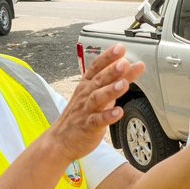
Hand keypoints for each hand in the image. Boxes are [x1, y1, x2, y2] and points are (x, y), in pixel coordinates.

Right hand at [47, 44, 145, 162]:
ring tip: (123, 84)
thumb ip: (113, 81)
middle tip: (124, 62)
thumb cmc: (79, 115)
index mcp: (87, 85)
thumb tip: (129, 67)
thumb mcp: (95, 94)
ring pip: (98, 98)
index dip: (108, 57)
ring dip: (110, 90)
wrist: (60, 140)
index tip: (120, 48)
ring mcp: (86, 110)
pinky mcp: (87, 126)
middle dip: (111, 70)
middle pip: (99, 80)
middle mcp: (86, 95)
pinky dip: (108, 116)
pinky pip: (97, 120)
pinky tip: (118, 112)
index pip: (97, 67)